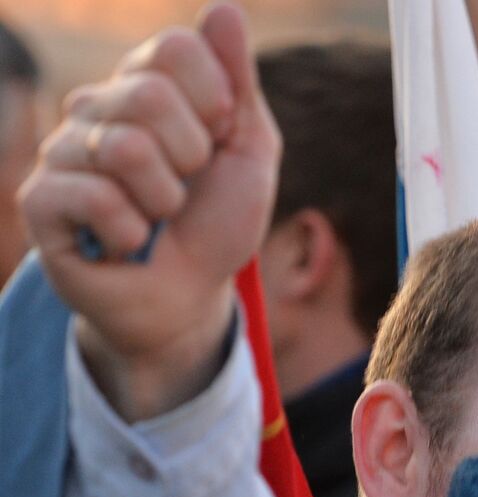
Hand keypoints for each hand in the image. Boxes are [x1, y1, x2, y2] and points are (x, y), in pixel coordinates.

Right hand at [19, 3, 279, 419]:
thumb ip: (238, 82)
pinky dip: (133, 231)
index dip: (215, 104)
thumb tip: (224, 8)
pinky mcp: (41, 201)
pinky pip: (94, 196)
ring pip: (123, 148)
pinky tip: (129, 242)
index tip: (216, 143)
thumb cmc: (216, 223)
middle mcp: (96, 107)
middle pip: (150, 94)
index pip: (177, 48)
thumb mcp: (248, 151)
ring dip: (164, 200)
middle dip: (191, 158)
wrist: (189, 298)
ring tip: (158, 217)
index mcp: (145, 86)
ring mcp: (62, 151)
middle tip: (185, 190)